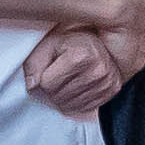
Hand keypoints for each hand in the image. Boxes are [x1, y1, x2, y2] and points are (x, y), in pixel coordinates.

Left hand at [21, 16, 139, 111]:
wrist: (99, 36)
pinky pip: (85, 108)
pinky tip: (78, 86)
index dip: (42, 78)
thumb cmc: (70, 39)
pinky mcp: (113, 89)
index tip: (50, 67)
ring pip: (71, 105)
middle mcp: (99, 69)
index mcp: (82, 55)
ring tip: (68, 79)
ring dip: (64, 96)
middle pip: (59, 97)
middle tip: (58, 74)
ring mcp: (108, 81)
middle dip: (52, 89)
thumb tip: (31, 85)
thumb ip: (34, 64)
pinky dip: (77, 100)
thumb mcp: (48, 44)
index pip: (47, 85)